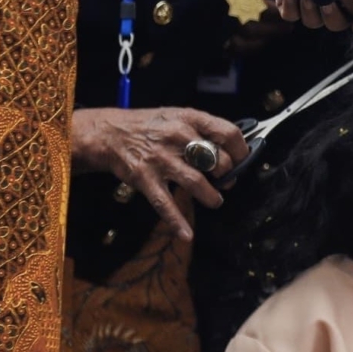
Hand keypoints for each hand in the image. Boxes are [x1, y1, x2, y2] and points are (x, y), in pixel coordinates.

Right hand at [68, 106, 246, 241]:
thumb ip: (203, 130)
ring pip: (198, 183)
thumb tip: (232, 149)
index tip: (241, 160)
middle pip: (217, 161)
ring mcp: (162, 159)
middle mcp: (178, 137)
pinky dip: (177, 222)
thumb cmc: (151, 126)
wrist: (111, 133)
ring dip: (212, 197)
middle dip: (227, 175)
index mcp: (190, 118)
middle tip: (225, 182)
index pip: (228, 133)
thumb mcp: (179, 116)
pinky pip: (165, 204)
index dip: (240, 150)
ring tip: (214, 200)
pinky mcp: (146, 179)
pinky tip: (187, 235)